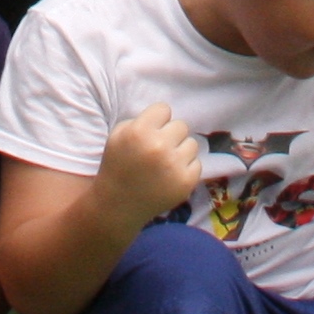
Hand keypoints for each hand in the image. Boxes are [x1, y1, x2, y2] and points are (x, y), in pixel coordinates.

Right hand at [96, 101, 201, 227]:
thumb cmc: (117, 165)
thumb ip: (141, 120)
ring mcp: (175, 165)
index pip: (164, 109)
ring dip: (180, 151)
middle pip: (181, 125)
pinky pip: (197, 163)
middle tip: (158, 149)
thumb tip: (164, 117)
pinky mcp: (186, 182)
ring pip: (192, 144)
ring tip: (166, 162)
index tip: (151, 131)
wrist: (118, 204)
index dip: (157, 120)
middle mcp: (160, 146)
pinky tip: (170, 175)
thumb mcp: (118, 135)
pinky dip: (186, 168)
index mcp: (140, 132)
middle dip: (170, 135)